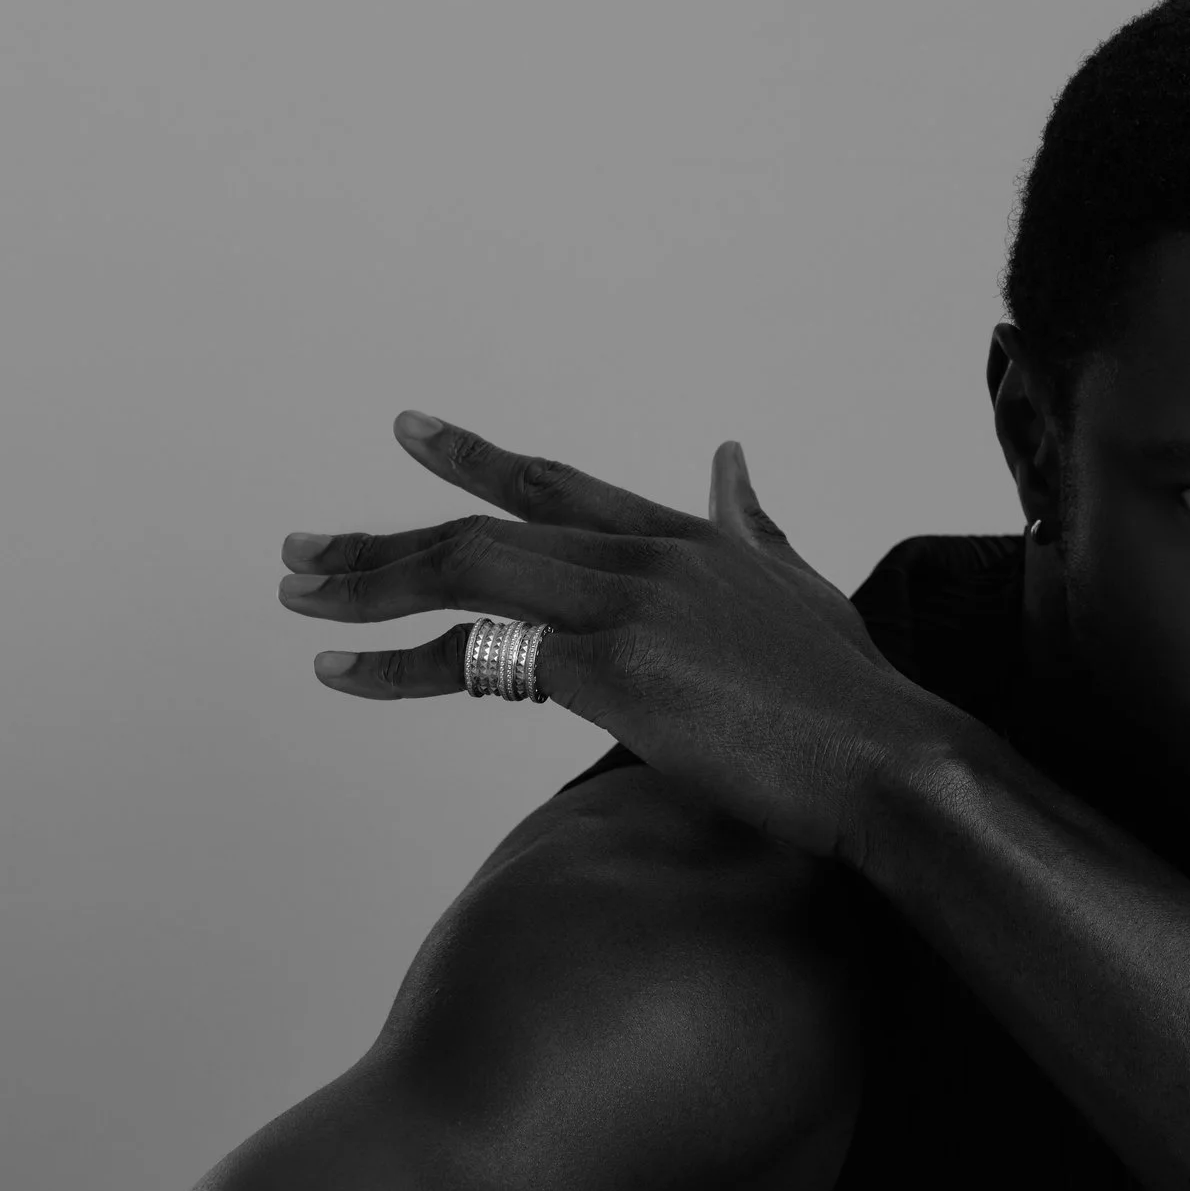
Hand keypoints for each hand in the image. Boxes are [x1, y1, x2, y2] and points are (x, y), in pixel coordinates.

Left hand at [277, 412, 943, 862]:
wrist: (891, 758)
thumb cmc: (853, 698)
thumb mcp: (800, 590)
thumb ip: (756, 523)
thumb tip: (729, 458)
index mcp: (686, 538)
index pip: (554, 482)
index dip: (473, 458)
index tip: (407, 432)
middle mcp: (645, 556)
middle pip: (485, 529)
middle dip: (385, 542)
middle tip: (302, 551)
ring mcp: (626, 607)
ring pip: (466, 573)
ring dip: (370, 585)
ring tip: (298, 602)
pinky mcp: (612, 671)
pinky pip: (479, 658)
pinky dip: (401, 666)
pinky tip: (346, 675)